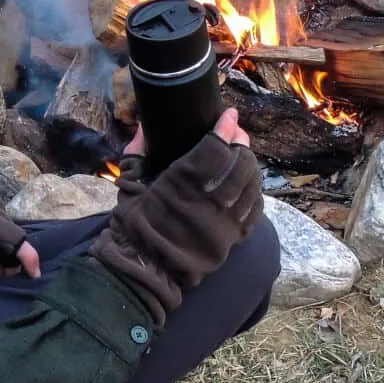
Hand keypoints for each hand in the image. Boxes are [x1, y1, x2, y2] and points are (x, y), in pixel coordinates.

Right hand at [89, 111, 262, 324]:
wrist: (145, 267)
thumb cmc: (133, 223)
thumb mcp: (129, 184)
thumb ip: (137, 152)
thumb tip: (142, 127)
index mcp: (181, 184)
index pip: (214, 148)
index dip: (225, 128)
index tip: (229, 115)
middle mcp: (208, 201)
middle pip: (239, 163)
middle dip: (240, 143)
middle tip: (235, 132)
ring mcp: (224, 221)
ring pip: (250, 184)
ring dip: (250, 165)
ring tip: (242, 154)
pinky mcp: (232, 238)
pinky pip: (254, 209)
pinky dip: (254, 191)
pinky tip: (248, 183)